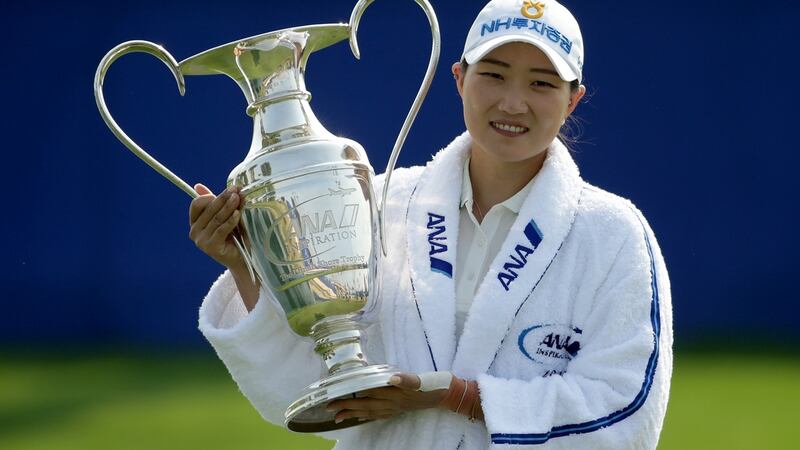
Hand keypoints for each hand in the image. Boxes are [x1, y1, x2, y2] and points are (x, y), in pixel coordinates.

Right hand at [189, 183, 244, 269]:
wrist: (242, 258)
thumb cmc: (234, 235)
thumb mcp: (224, 216)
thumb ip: (215, 202)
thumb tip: (197, 185)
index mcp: (195, 222)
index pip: (197, 204)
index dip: (212, 195)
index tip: (230, 189)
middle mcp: (194, 231)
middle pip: (209, 209)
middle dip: (224, 198)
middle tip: (236, 190)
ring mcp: (201, 240)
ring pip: (216, 218)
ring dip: (229, 206)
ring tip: (239, 198)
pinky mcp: (210, 247)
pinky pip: (221, 229)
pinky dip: (231, 220)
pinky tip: (238, 213)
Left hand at [326, 373, 447, 423]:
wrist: (444, 395)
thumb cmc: (432, 384)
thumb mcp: (420, 380)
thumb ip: (406, 379)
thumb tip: (391, 378)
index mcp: (394, 393)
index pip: (367, 395)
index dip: (350, 396)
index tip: (333, 398)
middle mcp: (392, 403)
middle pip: (365, 405)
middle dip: (346, 407)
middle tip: (328, 409)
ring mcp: (394, 408)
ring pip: (370, 412)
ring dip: (353, 414)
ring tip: (338, 417)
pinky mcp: (397, 409)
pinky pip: (378, 415)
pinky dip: (367, 415)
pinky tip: (360, 416)